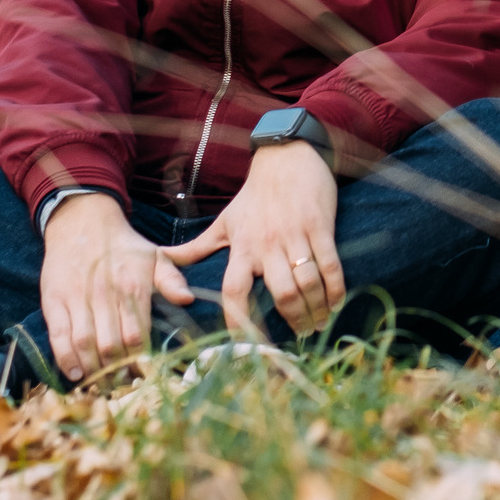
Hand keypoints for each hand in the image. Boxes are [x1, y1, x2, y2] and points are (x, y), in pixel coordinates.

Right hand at [40, 193, 194, 381]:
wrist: (83, 221)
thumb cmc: (124, 246)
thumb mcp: (155, 256)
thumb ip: (172, 280)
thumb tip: (188, 299)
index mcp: (132, 287)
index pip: (137, 334)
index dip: (140, 361)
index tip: (145, 379)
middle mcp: (104, 294)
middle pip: (110, 345)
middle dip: (117, 373)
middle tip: (123, 390)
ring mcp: (77, 298)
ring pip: (84, 344)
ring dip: (93, 370)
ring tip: (102, 388)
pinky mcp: (54, 300)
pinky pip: (59, 335)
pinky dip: (65, 358)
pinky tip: (75, 374)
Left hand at [159, 142, 345, 337]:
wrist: (287, 157)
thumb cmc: (254, 194)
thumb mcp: (224, 221)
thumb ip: (196, 247)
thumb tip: (162, 261)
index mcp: (242, 247)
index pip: (234, 291)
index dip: (239, 320)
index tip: (247, 343)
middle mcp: (268, 245)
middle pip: (281, 294)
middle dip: (294, 320)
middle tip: (301, 337)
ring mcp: (296, 236)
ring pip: (307, 283)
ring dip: (316, 309)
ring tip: (319, 324)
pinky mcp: (320, 227)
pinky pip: (330, 265)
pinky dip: (336, 288)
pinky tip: (337, 303)